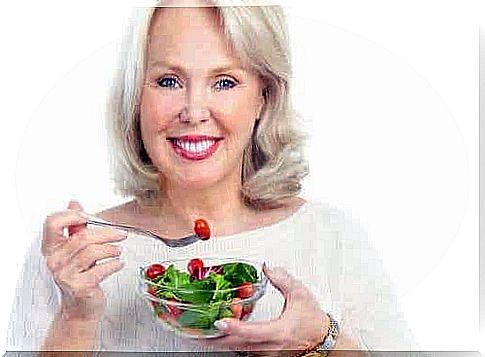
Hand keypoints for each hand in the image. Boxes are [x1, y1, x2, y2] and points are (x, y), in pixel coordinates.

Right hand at [41, 200, 125, 320]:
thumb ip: (75, 227)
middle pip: (81, 237)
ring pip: (92, 251)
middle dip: (106, 233)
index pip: (52, 223)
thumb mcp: (76, 250)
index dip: (71, 215)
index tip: (88, 216)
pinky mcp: (79, 287)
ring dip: (111, 249)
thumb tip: (74, 203)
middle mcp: (55, 261)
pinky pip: (100, 269)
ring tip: (118, 250)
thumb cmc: (80, 277)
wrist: (80, 308)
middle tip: (120, 234)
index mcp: (52, 248)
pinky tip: (119, 263)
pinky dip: (114, 264)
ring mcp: (65, 275)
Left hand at [200, 265, 329, 355]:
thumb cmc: (313, 320)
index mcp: (280, 332)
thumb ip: (282, 279)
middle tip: (198, 329)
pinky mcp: (264, 355)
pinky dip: (233, 340)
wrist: (323, 340)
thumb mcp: (300, 294)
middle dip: (216, 338)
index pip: (252, 333)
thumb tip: (267, 267)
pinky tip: (226, 330)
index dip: (234, 328)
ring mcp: (267, 353)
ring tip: (209, 325)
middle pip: (238, 345)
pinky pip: (243, 349)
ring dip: (223, 338)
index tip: (220, 322)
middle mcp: (270, 347)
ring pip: (238, 348)